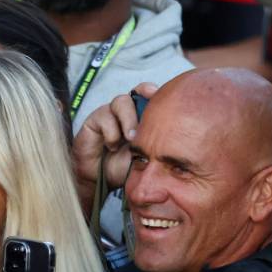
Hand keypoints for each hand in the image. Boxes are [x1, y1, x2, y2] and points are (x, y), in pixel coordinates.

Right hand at [72, 83, 158, 215]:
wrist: (102, 180)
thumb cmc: (125, 167)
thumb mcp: (147, 157)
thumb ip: (158, 145)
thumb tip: (178, 139)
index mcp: (141, 117)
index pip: (149, 95)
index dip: (154, 90)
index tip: (159, 94)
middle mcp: (126, 112)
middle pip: (136, 92)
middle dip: (144, 96)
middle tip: (149, 114)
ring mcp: (109, 114)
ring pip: (121, 102)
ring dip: (129, 119)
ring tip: (131, 138)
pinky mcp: (94, 121)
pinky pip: (105, 117)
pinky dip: (111, 133)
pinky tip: (112, 147)